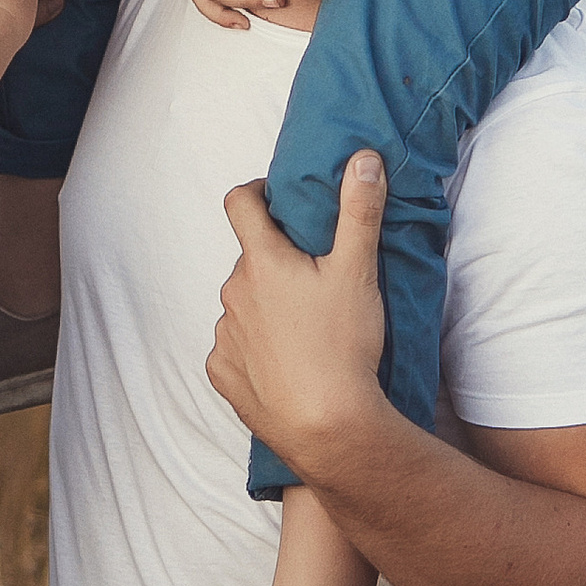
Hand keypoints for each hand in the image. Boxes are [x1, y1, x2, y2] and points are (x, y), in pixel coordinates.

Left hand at [207, 153, 391, 472]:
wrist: (328, 427)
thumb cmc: (344, 345)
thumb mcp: (359, 271)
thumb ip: (360, 210)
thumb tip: (363, 158)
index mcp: (262, 261)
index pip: (240, 202)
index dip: (256, 192)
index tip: (278, 200)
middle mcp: (233, 292)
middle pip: (249, 259)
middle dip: (275, 261)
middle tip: (314, 278)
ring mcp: (224, 335)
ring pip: (242, 304)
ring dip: (265, 306)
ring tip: (305, 328)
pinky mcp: (222, 373)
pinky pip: (234, 348)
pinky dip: (254, 348)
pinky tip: (286, 363)